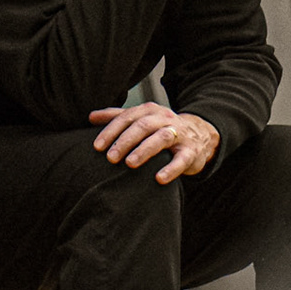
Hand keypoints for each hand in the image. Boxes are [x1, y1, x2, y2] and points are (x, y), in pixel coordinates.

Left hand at [88, 103, 219, 183]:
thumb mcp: (141, 119)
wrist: (199, 135)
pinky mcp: (191, 151)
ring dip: (144, 150)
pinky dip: (171, 169)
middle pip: (143, 126)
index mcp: (149, 111)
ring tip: (130, 163)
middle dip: (125, 141)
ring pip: (162, 138)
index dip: (111, 131)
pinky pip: (182, 159)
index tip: (97, 146)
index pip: (127, 117)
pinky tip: (158, 179)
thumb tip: (91, 117)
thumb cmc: (161, 129)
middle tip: (110, 157)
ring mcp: (180, 134)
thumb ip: (117, 117)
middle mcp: (165, 119)